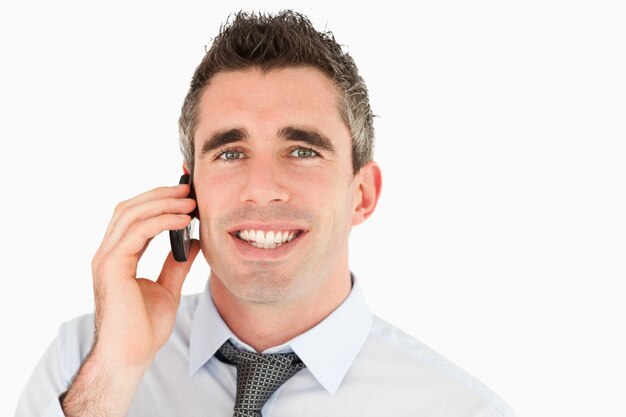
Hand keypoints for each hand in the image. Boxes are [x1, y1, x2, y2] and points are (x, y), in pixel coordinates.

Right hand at [62, 184, 199, 415]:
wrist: (131, 355)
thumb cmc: (144, 328)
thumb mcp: (168, 288)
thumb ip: (177, 263)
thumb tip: (193, 242)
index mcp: (117, 257)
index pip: (133, 217)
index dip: (157, 201)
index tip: (184, 195)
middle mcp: (107, 254)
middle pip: (128, 208)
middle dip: (159, 195)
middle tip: (188, 191)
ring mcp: (106, 258)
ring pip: (130, 214)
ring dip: (162, 203)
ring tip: (190, 202)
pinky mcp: (112, 266)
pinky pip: (138, 232)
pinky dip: (162, 221)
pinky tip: (184, 221)